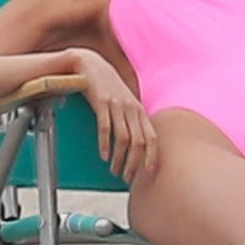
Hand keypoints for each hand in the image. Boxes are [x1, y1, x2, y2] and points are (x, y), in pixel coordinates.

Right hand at [72, 48, 157, 182]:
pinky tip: (103, 156)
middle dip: (134, 163)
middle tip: (127, 178)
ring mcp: (117, 105)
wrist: (92, 66)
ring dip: (119, 158)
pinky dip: (105, 144)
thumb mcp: (125, 103)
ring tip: (114, 170)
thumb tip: (137, 145)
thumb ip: (133, 120)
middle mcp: (132, 108)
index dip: (152, 156)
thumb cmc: (109, 88)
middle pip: (139, 142)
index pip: (152, 138)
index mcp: (140, 111)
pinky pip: (105, 127)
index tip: (149, 173)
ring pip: (123, 138)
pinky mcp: (102, 103)